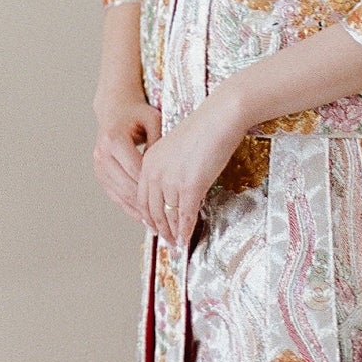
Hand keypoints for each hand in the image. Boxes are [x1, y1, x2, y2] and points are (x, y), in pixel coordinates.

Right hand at [93, 86, 160, 221]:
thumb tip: (171, 170)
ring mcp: (98, 165)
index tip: (171, 201)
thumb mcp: (154, 121)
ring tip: (156, 225)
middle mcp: (102, 153)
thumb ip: (160, 145)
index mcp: (114, 139)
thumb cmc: (137, 113)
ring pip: (120, 194)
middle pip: (127, 186)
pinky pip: (114, 194)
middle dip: (148, 205)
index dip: (154, 187)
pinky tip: (142, 217)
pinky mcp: (100, 173)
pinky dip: (128, 206)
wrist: (115, 109)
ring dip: (138, 210)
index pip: (137, 170)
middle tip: (166, 219)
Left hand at [135, 93, 246, 247]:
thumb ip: (171, 168)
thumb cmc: (204, 128)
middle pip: (152, 210)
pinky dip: (185, 230)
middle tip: (166, 240)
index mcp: (149, 161)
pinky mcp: (189, 186)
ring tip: (177, 243)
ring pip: (168, 215)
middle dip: (159, 228)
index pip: (142, 197)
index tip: (154, 226)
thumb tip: (177, 189)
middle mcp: (155, 172)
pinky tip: (186, 238)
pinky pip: (185, 215)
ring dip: (172, 232)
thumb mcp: (177, 148)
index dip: (148, 216)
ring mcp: (171, 180)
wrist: (219, 118)